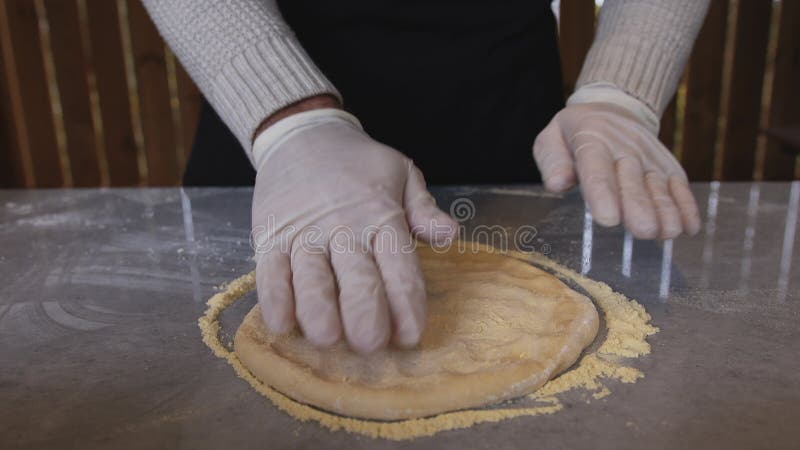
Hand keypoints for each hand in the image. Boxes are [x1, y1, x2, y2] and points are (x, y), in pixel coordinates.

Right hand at [251, 109, 456, 353]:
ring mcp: (304, 234)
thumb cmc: (358, 164)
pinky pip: (271, 272)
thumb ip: (424, 210)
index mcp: (381, 216)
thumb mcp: (401, 174)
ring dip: (319, 311)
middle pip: (356, 277)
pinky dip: (275, 299)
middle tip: (371, 345)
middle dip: (365, 313)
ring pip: (311, 278)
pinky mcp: (271, 236)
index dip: (406, 303)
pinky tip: (283, 324)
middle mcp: (343, 228)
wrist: (302, 135)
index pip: (399, 266)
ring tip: (328, 339)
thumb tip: (451, 235)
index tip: (410, 336)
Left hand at [533, 99, 700, 239]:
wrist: (612, 107)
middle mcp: (624, 147)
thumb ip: (553, 162)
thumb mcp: (551, 139)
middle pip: (632, 180)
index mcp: (591, 140)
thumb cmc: (574, 134)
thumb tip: (557, 184)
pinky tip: (690, 227)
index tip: (608, 219)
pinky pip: (678, 183)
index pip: (596, 168)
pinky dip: (686, 205)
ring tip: (667, 232)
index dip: (603, 193)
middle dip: (639, 206)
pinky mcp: (667, 164)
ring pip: (659, 184)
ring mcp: (649, 155)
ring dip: (666, 209)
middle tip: (643, 230)